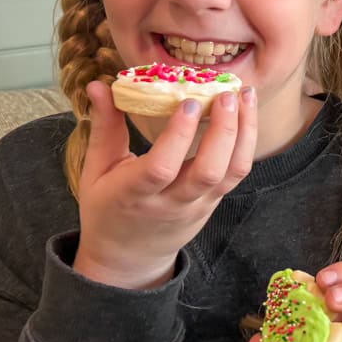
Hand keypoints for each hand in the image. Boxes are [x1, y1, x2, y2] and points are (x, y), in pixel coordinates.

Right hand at [73, 81, 257, 289]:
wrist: (128, 258)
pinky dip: (246, 142)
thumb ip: (104, 127)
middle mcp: (170, 203)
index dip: (179, 135)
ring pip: (231, 172)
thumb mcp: (95, 171)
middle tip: (227, 93)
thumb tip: (99, 84)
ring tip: (246, 95)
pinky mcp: (214, 203)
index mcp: (133, 194)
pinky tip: (246, 114)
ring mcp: (197, 205)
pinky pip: (236, 174)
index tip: (189, 101)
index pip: (161, 168)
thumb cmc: (107, 208)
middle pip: (208, 171)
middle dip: (223, 129)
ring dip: (245, 132)